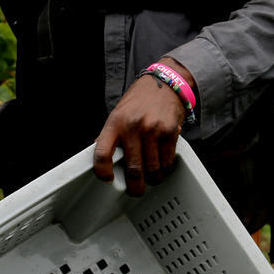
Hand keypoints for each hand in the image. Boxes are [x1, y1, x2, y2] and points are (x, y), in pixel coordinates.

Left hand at [92, 58, 189, 195]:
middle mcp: (133, 126)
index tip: (107, 179)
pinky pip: (167, 160)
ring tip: (152, 179)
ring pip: (152, 168)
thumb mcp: (119, 114)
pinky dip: (165, 169)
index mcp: (115, 123)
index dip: (102, 171)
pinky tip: (163, 167)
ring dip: (153, 179)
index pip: (102, 153)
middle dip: (135, 186)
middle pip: (133, 168)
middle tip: (136, 191)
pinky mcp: (170, 132)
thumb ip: (112, 136)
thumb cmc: (140, 101)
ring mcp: (153, 130)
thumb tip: (103, 159)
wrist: (165, 83)